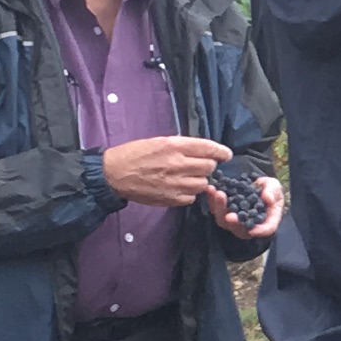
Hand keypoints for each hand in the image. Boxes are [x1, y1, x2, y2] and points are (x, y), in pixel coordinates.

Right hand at [102, 135, 230, 206]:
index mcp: (174, 146)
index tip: (226, 155)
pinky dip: (189, 193)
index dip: (221, 152)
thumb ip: (182, 146)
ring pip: (202, 184)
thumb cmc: (135, 154)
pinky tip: (179, 188)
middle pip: (209, 167)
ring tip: (187, 177)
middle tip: (201, 166)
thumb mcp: (159, 141)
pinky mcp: (170, 199)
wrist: (114, 174)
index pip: (207, 148)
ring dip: (199, 180)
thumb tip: (203, 151)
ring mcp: (174, 184)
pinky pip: (191, 198)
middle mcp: (177, 164)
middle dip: (209, 166)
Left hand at [201, 171, 284, 239]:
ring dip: (220, 208)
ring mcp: (235, 221)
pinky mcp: (224, 212)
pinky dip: (212, 200)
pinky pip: (216, 210)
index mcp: (267, 220)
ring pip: (225, 221)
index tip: (253, 230)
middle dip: (233, 221)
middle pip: (241, 228)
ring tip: (218, 193)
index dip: (260, 231)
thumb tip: (267, 198)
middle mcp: (250, 224)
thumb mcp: (274, 186)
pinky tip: (210, 189)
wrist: (256, 186)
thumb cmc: (268, 189)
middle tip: (230, 214)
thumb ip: (272, 192)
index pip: (267, 229)